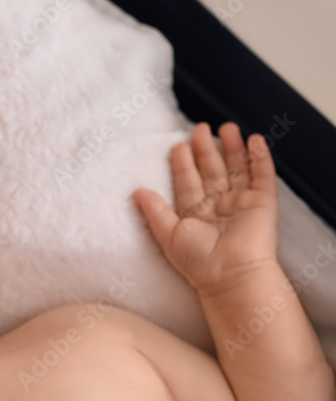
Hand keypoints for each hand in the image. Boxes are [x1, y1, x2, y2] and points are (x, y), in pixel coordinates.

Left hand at [133, 122, 278, 296]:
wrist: (229, 273)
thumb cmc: (197, 260)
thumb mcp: (168, 234)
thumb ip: (154, 211)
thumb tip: (136, 191)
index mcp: (194, 212)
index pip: (187, 181)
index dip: (183, 163)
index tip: (177, 146)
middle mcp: (217, 205)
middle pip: (212, 170)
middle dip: (205, 149)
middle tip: (199, 128)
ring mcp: (241, 202)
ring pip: (236, 168)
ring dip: (232, 148)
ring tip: (227, 127)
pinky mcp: (262, 202)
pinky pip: (263, 175)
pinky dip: (260, 158)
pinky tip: (254, 140)